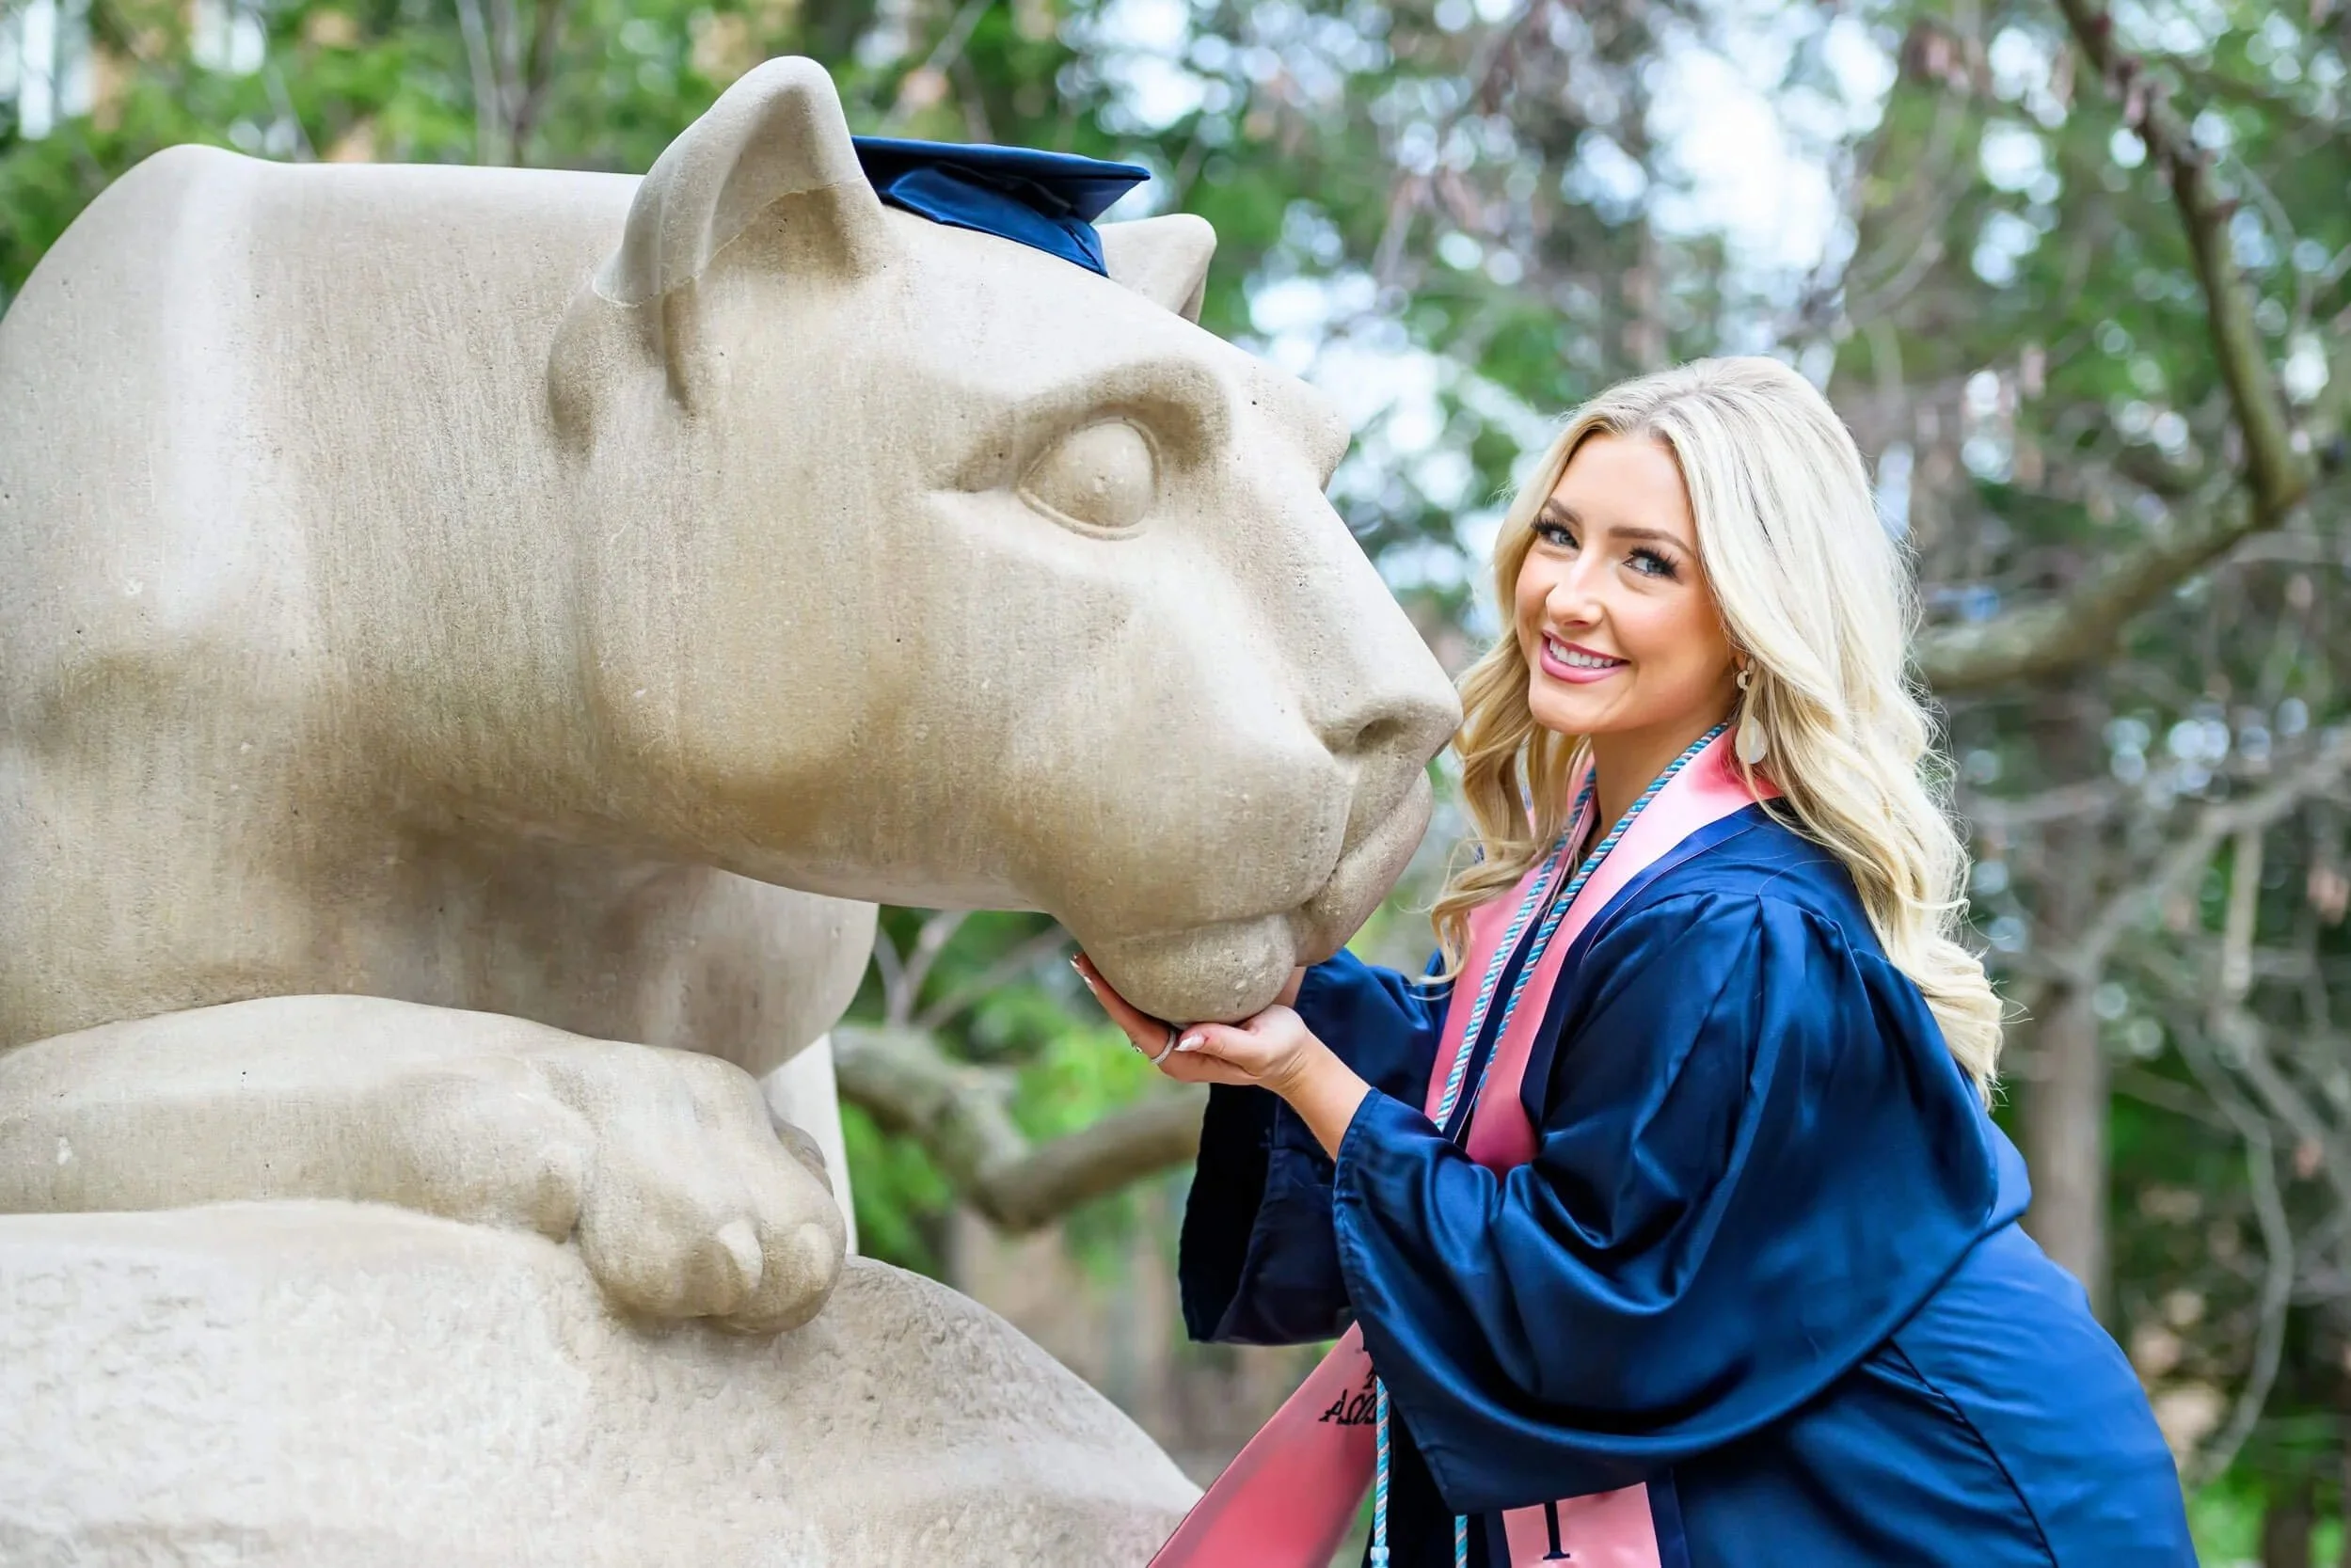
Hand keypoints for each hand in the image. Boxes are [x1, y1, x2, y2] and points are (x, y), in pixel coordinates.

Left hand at [1072, 954, 1370, 1157]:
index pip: (1136, 1026)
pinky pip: (1154, 995)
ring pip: (1138, 1003)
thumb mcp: (1258, 1048)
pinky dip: (1138, 974)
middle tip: (1080, 952)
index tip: (1090, 972)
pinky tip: (1127, 950)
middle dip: (1104, 985)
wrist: (1294, 1054)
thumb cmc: (1279, 1050)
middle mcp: (1171, 1047)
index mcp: (1180, 1058)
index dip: (1111, 999)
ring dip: (1116, 978)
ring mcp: (1177, 1032)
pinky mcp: (1187, 1016)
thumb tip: (1186, 1036)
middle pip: (1128, 1014)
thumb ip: (1225, 1043)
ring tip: (1093, 946)